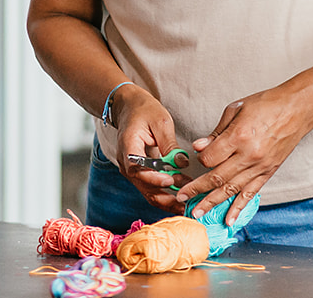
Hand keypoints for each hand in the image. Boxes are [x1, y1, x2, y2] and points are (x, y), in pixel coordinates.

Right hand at [112, 84, 186, 211]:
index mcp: (128, 146)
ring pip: (147, 191)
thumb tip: (182, 164)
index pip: (137, 169)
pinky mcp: (138, 173)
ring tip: (186, 204)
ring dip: (166, 199)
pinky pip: (150, 188)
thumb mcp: (161, 121)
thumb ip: (170, 144)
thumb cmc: (144, 111)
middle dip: (164, 196)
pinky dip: (164, 194)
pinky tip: (180, 198)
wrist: (129, 108)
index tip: (170, 180)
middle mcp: (126, 162)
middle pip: (143, 186)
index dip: (153, 178)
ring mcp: (131, 170)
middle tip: (185, 200)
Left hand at [175, 88, 310, 225]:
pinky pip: (251, 193)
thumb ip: (216, 132)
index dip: (200, 159)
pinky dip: (239, 208)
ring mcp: (259, 166)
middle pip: (217, 178)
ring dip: (213, 203)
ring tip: (198, 213)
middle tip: (181, 198)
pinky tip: (230, 220)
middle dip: (197, 189)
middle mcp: (249, 155)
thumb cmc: (266, 104)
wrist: (296, 109)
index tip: (198, 157)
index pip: (210, 158)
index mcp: (238, 137)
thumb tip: (198, 147)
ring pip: (232, 189)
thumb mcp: (236, 109)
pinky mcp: (268, 172)